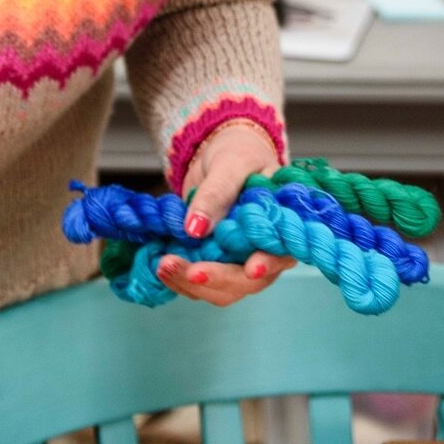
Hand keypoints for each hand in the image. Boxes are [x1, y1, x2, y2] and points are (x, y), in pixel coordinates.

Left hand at [156, 121, 295, 306]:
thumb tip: (196, 229)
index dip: (267, 264)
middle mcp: (264, 251)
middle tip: (185, 268)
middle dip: (216, 277)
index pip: (280, 253)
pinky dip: (180, 279)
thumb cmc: (238, 154)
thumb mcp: (230, 163)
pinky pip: (200, 283)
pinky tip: (162, 266)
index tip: (251, 269)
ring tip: (163, 265)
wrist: (219, 157)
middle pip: (246, 281)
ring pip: (221, 289)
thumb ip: (216, 193)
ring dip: (191, 283)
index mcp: (281, 226)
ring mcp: (238, 262)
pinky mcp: (214, 264)